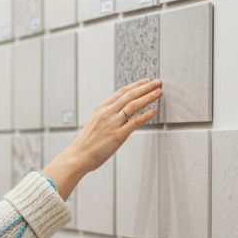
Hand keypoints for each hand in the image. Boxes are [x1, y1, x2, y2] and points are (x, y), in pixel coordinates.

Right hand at [43, 78, 161, 198]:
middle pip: (130, 95)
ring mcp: (113, 123)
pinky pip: (135, 122)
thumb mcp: (93, 123)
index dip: (136, 85)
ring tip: (159, 92)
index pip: (121, 92)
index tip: (146, 81)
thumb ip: (105, 116)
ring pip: (134, 105)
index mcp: (100, 109)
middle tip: (157, 82)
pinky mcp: (118, 135)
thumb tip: (117, 112)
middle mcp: (107, 113)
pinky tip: (155, 110)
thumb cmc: (85, 143)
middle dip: (146, 87)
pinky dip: (147, 115)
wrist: (78, 156)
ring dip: (148, 97)